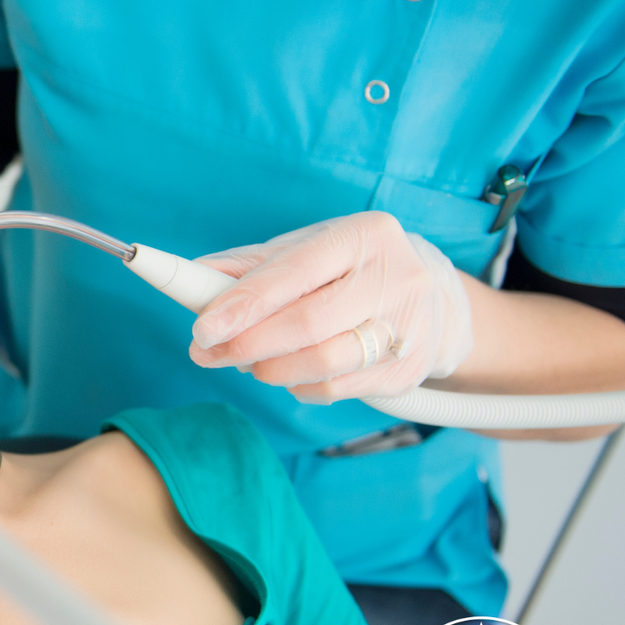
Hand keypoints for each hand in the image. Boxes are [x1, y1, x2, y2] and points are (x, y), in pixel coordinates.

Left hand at [189, 211, 473, 402]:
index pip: (294, 272)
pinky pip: (337, 389)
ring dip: (269, 369)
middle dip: (247, 344)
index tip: (203, 329)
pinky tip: (288, 373)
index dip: (244, 304)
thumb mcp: (306, 251)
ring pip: (323, 363)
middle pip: (307, 324)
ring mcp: (410, 327)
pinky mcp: (410, 369)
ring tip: (248, 362)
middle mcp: (397, 277)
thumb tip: (194, 279)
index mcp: (364, 236)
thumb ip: (251, 266)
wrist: (430, 300)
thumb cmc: (349, 270)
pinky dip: (298, 385)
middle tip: (207, 353)